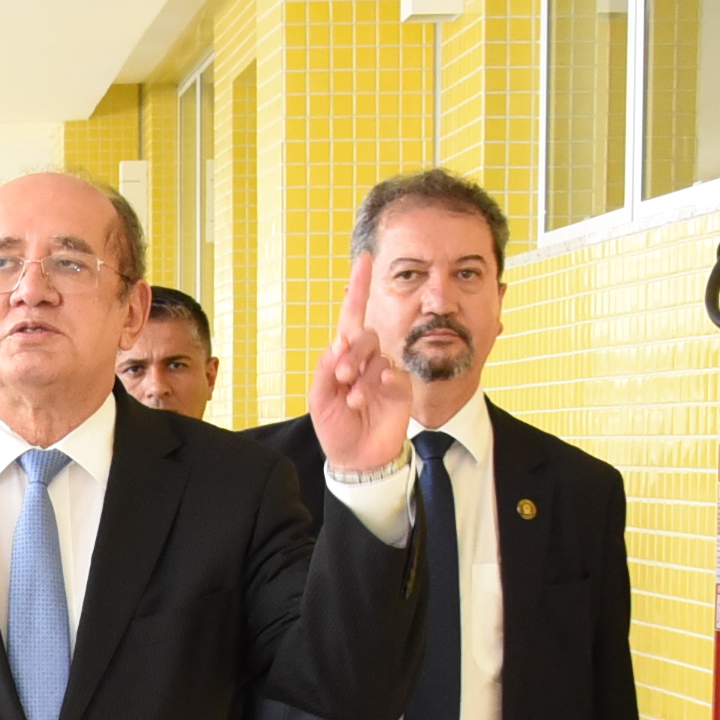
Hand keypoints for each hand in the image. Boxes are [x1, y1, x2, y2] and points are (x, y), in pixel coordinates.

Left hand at [307, 248, 416, 475]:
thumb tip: (337, 344)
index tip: (364, 259)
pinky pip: (395, 375)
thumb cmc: (335, 428)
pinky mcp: (400, 391)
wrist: (356, 460)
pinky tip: (372, 396)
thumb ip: (325, 370)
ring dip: (362, 374)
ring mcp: (384, 375)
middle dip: (352, 351)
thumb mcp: (319, 399)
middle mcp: (366, 361)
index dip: (357, 288)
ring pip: (378, 356)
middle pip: (364, 334)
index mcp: (344, 357)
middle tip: (342, 376)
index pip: (352, 316)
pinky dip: (382, 382)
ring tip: (351, 398)